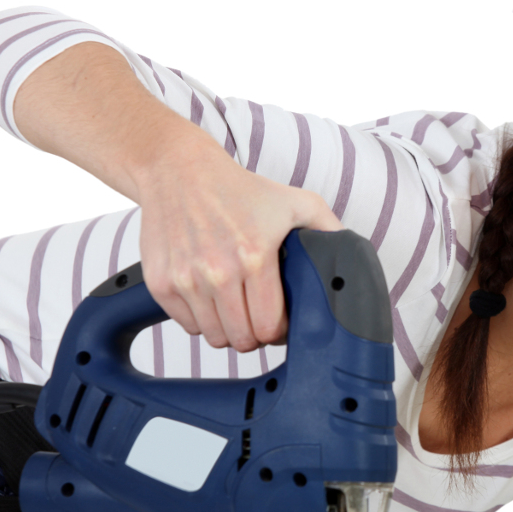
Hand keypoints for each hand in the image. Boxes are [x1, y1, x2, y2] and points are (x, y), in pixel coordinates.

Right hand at [137, 134, 342, 350]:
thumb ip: (328, 230)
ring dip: (229, 331)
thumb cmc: (239, 189)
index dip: (280, 331)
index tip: (281, 322)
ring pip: (215, 338)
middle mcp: (218, 271)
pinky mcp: (161, 283)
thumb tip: (351, 255)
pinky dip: (201, 321)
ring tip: (236, 310)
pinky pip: (187, 326)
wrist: (179, 171)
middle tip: (259, 319)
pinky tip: (211, 300)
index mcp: (255, 256)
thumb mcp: (295, 202)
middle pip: (243, 339)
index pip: (270, 327)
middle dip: (256, 335)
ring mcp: (186, 279)